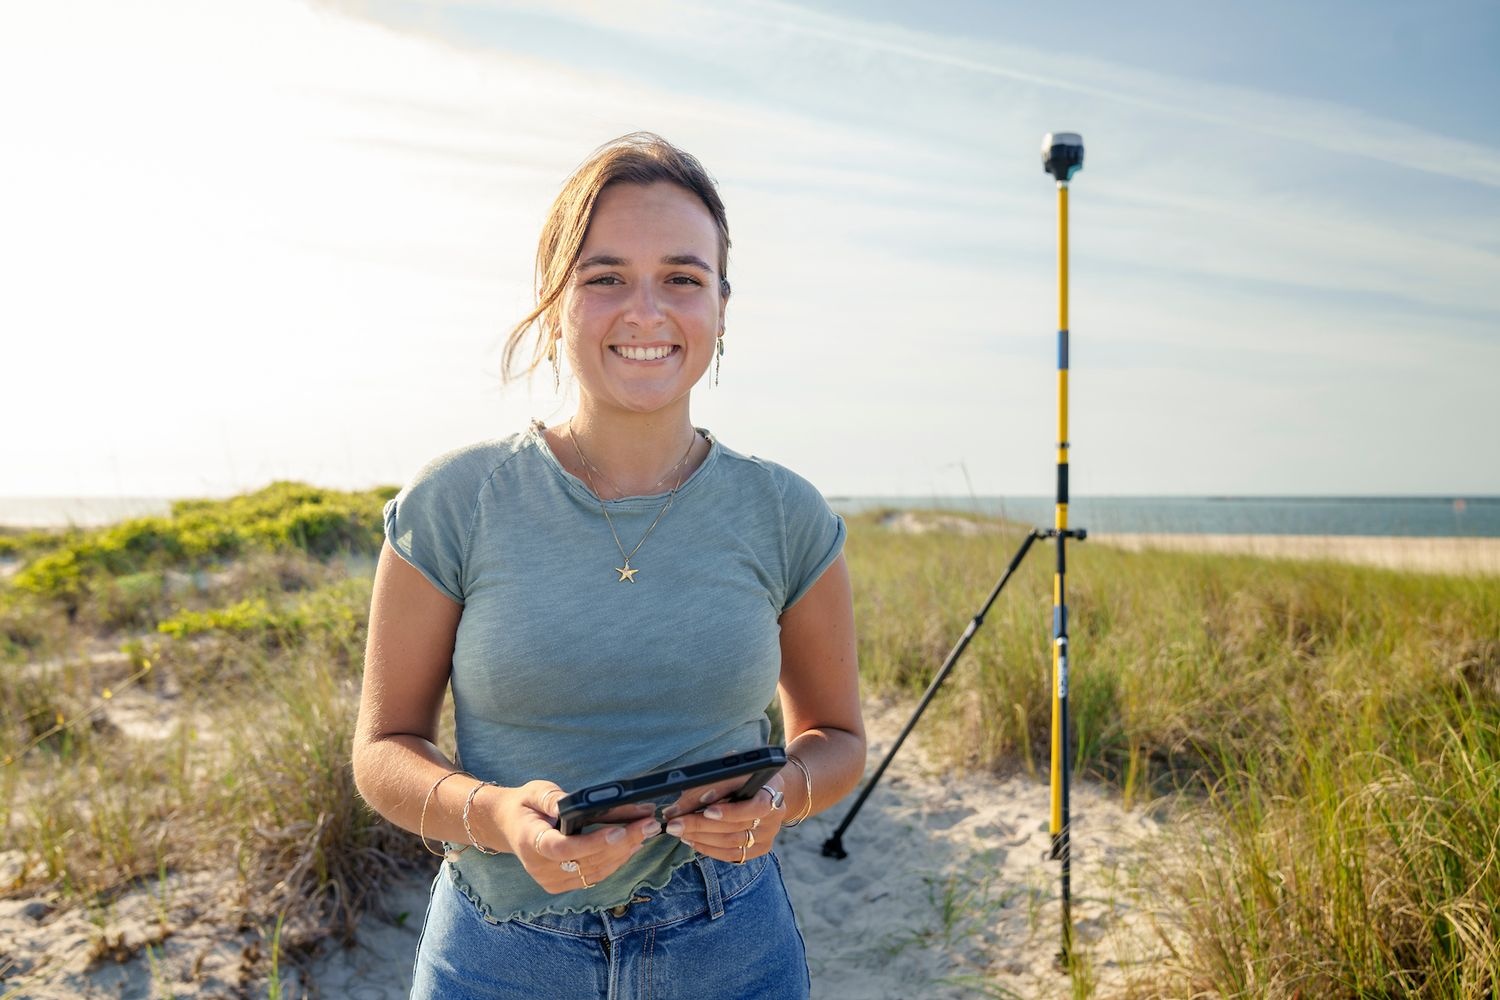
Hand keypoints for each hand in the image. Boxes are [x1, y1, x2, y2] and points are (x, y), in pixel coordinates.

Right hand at [500, 781, 661, 893]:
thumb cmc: (525, 805)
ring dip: (625, 853)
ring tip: (647, 831)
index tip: (620, 830)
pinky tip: (633, 844)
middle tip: (648, 824)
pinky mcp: (561, 885)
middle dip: (622, 842)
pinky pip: (593, 877)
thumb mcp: (535, 791)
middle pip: (587, 861)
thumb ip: (552, 798)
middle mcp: (539, 868)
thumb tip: (575, 802)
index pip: (563, 848)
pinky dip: (616, 861)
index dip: (593, 843)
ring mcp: (551, 881)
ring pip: (595, 872)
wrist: (509, 827)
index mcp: (530, 842)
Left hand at [663, 779, 785, 863]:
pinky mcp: (760, 849)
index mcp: (772, 792)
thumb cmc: (744, 776)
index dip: (730, 811)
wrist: (767, 789)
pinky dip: (708, 848)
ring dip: (701, 838)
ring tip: (679, 831)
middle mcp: (774, 817)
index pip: (755, 806)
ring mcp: (768, 835)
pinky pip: (732, 855)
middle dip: (700, 825)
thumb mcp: (731, 771)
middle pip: (735, 828)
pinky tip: (692, 840)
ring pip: (731, 843)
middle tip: (674, 823)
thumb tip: (678, 807)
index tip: (706, 809)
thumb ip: (708, 785)